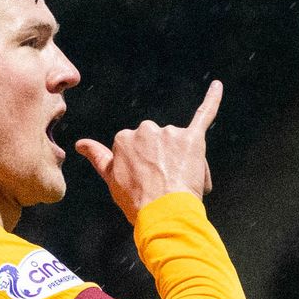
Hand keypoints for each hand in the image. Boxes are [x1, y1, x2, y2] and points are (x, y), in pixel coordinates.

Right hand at [76, 80, 222, 222]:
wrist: (163, 212)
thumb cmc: (136, 200)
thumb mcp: (109, 178)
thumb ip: (96, 155)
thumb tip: (80, 144)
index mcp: (123, 138)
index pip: (136, 147)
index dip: (142, 166)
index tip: (143, 182)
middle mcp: (145, 129)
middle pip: (156, 140)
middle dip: (162, 159)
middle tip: (163, 184)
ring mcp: (169, 133)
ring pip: (178, 142)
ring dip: (181, 159)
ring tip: (180, 185)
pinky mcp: (193, 138)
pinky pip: (204, 115)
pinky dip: (212, 99)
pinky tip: (218, 86)